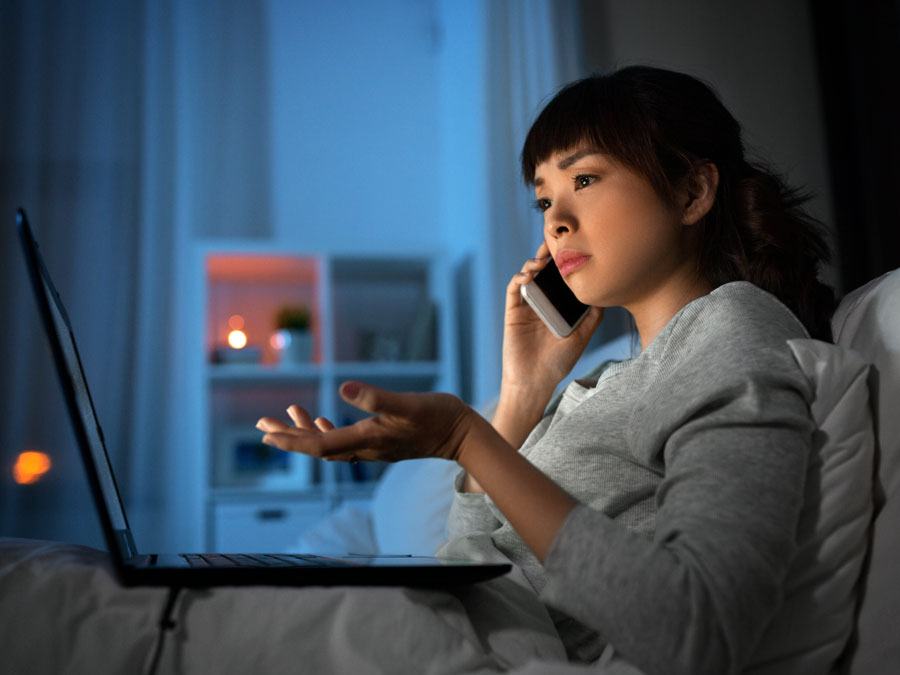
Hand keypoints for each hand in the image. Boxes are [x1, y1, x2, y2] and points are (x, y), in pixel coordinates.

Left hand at [256, 381, 473, 463]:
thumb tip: (343, 389)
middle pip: (318, 447)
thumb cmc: (438, 417)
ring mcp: (373, 446)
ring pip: (330, 444)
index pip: (318, 446)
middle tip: (261, 426)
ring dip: (306, 431)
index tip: (266, 436)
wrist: (463, 435)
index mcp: (366, 439)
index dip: (291, 440)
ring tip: (286, 415)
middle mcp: (365, 447)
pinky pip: (346, 440)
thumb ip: (375, 398)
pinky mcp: (382, 441)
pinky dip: (329, 430)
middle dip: (289, 436)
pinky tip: (324, 419)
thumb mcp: (407, 404)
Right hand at [502, 241, 602, 394]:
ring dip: (532, 264)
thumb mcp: (582, 338)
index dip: (564, 262)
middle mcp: (542, 302)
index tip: (574, 247)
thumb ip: (592, 317)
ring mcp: (526, 306)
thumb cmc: (558, 362)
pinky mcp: (513, 311)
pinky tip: (528, 277)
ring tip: (541, 261)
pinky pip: (513, 289)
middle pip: (543, 271)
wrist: (535, 381)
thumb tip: (605, 295)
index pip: (560, 278)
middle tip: (554, 243)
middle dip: (547, 255)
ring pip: (527, 275)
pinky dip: (519, 279)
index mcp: (558, 306)